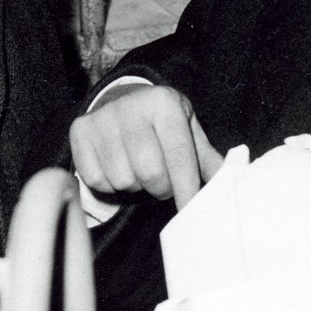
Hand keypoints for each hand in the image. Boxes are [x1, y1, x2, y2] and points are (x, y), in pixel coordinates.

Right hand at [68, 83, 222, 208]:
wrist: (121, 99)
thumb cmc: (161, 123)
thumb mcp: (187, 130)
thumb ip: (207, 159)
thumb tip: (230, 183)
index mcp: (164, 103)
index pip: (179, 156)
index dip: (186, 189)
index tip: (190, 211)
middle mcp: (131, 106)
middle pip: (150, 173)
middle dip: (160, 187)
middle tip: (162, 181)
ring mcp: (102, 118)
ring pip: (123, 180)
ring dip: (135, 186)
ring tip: (138, 169)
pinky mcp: (80, 131)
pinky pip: (97, 180)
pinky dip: (110, 184)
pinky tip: (117, 167)